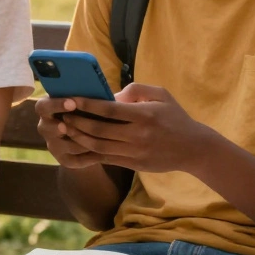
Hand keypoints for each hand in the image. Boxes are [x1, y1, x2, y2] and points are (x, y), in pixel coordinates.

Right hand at [35, 96, 105, 168]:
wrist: (93, 136)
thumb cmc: (91, 111)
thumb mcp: (89, 102)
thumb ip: (94, 97)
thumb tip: (117, 93)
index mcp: (48, 109)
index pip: (43, 106)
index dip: (55, 104)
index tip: (72, 103)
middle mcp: (46, 127)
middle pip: (46, 128)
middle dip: (58, 127)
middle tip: (68, 125)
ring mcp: (53, 145)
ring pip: (67, 145)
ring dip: (84, 141)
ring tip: (102, 139)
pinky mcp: (64, 160)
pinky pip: (77, 160)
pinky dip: (91, 156)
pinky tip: (105, 151)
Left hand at [55, 83, 216, 172]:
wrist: (193, 148)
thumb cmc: (175, 117)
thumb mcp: (161, 95)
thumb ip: (135, 90)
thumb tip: (110, 95)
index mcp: (144, 115)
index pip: (108, 110)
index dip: (86, 105)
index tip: (71, 99)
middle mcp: (137, 135)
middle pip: (98, 130)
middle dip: (76, 122)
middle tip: (61, 115)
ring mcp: (134, 152)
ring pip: (98, 146)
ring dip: (78, 137)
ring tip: (65, 129)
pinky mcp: (133, 164)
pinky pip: (105, 159)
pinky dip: (88, 152)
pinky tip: (77, 145)